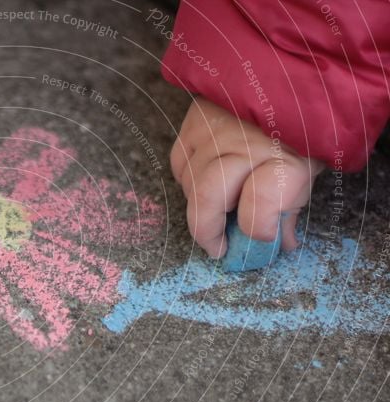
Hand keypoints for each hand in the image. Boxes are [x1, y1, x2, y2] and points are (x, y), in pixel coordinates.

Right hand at [170, 98, 325, 257]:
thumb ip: (292, 206)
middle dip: (209, 231)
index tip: (263, 241)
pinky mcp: (194, 119)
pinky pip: (179, 162)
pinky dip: (188, 178)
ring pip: (189, 183)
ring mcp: (214, 128)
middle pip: (208, 197)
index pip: (261, 206)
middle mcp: (245, 140)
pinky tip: (206, 179)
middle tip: (219, 246)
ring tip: (219, 207)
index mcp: (287, 153)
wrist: (291, 65)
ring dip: (200, 204)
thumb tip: (275, 244)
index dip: (260, 231)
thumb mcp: (313, 165)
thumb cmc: (306, 122)